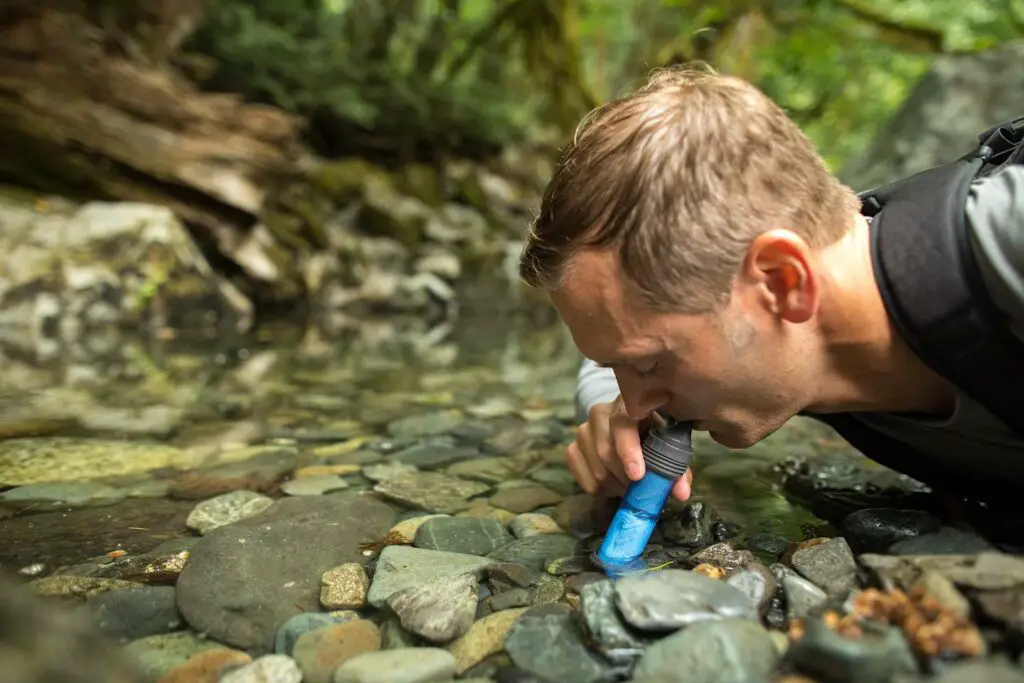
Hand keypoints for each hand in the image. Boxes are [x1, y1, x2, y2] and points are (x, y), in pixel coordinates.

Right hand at [566, 395, 693, 500]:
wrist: (624, 427)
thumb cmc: (650, 434)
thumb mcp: (666, 443)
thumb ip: (675, 466)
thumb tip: (681, 493)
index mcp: (626, 405)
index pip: (621, 425)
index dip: (628, 450)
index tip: (638, 476)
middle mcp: (599, 413)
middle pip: (606, 453)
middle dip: (627, 479)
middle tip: (642, 490)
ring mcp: (582, 431)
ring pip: (598, 471)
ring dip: (618, 487)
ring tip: (632, 487)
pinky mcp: (572, 450)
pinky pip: (587, 482)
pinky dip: (605, 491)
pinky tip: (615, 485)